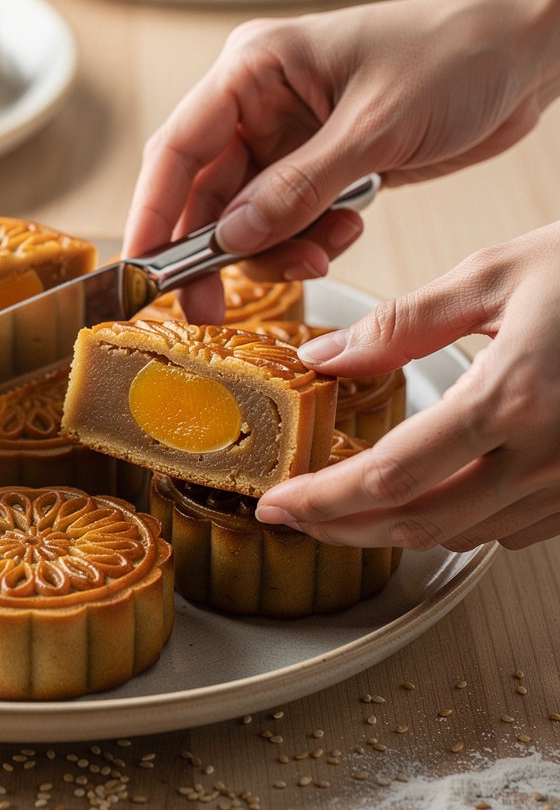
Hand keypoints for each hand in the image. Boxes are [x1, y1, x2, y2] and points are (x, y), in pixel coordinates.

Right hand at [123, 0, 559, 322]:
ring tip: (322, 251)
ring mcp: (288, 139)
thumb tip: (231, 238)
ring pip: (247, 218)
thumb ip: (299, 187)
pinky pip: (289, 221)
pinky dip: (310, 240)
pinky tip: (347, 228)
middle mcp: (260, 104)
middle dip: (217, 252)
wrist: (525, 50)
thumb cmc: (456, 54)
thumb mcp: (375, 126)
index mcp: (255, 70)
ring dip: (276, 250)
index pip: (178, 148)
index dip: (152, 213)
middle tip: (215, 309)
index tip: (142, 270)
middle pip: (205, 195)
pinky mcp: (318, 167)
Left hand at [254, 223, 559, 552]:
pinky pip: (512, 529)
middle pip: (419, 522)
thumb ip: (402, 323)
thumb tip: (325, 354)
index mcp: (514, 397)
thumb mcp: (496, 274)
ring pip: (463, 535)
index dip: (323, 501)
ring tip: (341, 509)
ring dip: (392, 531)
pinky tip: (424, 498)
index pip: (391, 475)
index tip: (276, 504)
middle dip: (343, 528)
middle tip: (294, 517)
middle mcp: (547, 454)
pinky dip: (453, 523)